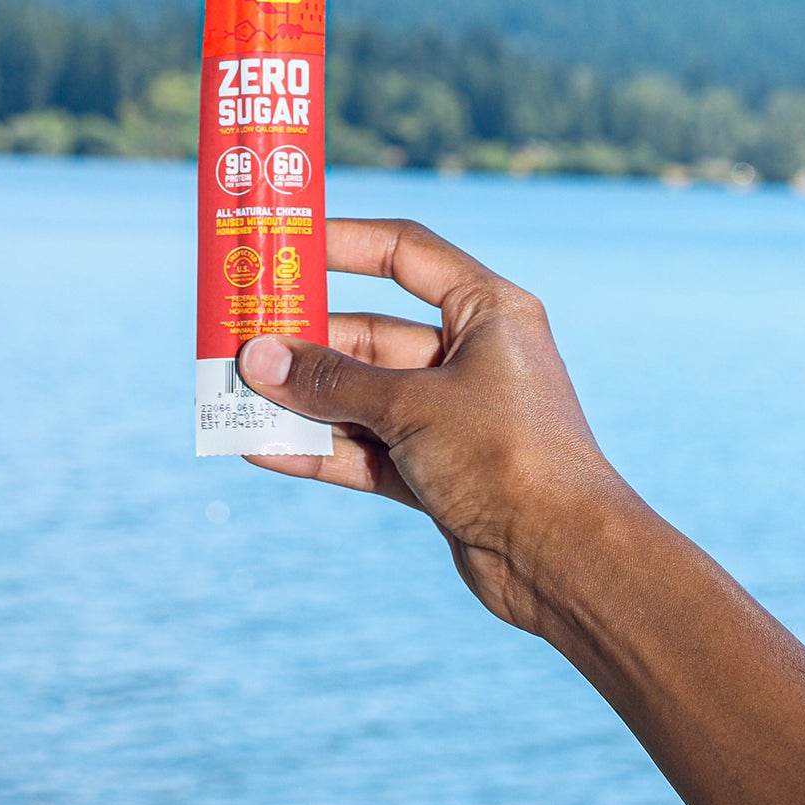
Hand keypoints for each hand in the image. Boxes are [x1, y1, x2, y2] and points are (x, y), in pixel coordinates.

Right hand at [238, 216, 625, 640]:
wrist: (568, 561)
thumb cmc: (506, 456)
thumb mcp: (410, 406)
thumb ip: (331, 382)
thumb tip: (258, 358)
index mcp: (486, 311)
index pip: (406, 253)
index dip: (345, 243)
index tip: (288, 245)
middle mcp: (472, 355)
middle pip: (371, 333)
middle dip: (306, 343)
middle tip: (240, 342)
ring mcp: (454, 416)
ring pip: (363, 396)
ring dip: (304, 401)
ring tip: (235, 397)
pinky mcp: (439, 472)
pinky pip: (368, 449)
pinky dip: (321, 450)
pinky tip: (263, 451)